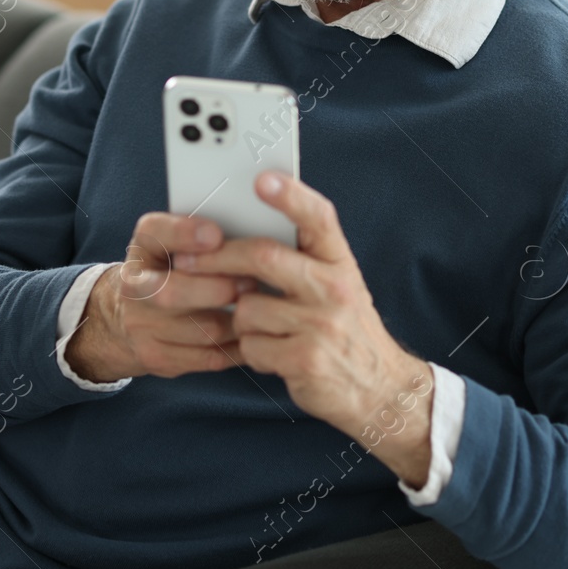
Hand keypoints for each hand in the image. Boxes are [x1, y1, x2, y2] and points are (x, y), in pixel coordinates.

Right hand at [65, 212, 256, 382]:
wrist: (127, 319)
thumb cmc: (168, 273)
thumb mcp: (174, 245)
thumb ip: (203, 238)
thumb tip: (248, 242)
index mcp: (142, 248)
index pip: (152, 233)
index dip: (182, 233)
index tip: (215, 235)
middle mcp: (133, 288)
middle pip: (170, 292)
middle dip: (217, 289)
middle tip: (250, 282)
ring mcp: (142, 327)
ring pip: (202, 330)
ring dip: (239, 320)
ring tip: (260, 308)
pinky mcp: (158, 358)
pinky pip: (210, 357)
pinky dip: (238, 346)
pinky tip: (252, 334)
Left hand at [176, 171, 435, 486]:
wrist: (380, 389)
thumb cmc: (346, 329)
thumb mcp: (337, 286)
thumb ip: (303, 259)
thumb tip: (242, 232)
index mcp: (341, 262)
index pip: (318, 217)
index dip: (290, 195)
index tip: (261, 179)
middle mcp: (335, 288)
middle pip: (264, 256)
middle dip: (218, 258)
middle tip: (187, 261)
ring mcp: (322, 324)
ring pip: (248, 307)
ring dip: (241, 321)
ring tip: (262, 328)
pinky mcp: (306, 359)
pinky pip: (252, 345)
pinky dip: (252, 351)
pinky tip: (273, 353)